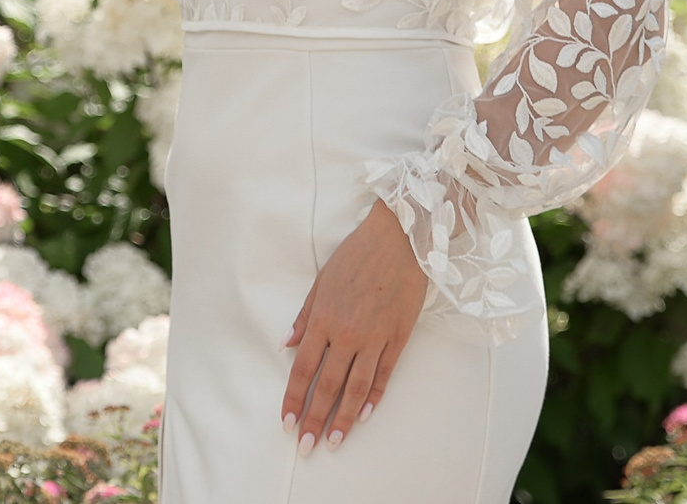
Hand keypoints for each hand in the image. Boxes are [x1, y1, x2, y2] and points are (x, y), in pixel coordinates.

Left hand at [281, 199, 427, 453]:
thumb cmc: (356, 256)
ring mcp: (375, 339)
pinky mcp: (398, 338)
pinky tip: (365, 416)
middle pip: (329, 386)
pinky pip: (384, 375)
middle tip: (306, 446)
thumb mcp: (321, 282)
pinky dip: (374, 398)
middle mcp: (347, 335)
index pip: (304, 369)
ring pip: (357, 389)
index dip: (294, 398)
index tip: (287, 422)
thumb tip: (287, 344)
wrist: (399, 240)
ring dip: (344, 419)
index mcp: (324, 320)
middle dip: (314, 418)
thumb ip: (305, 316)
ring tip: (334, 441)